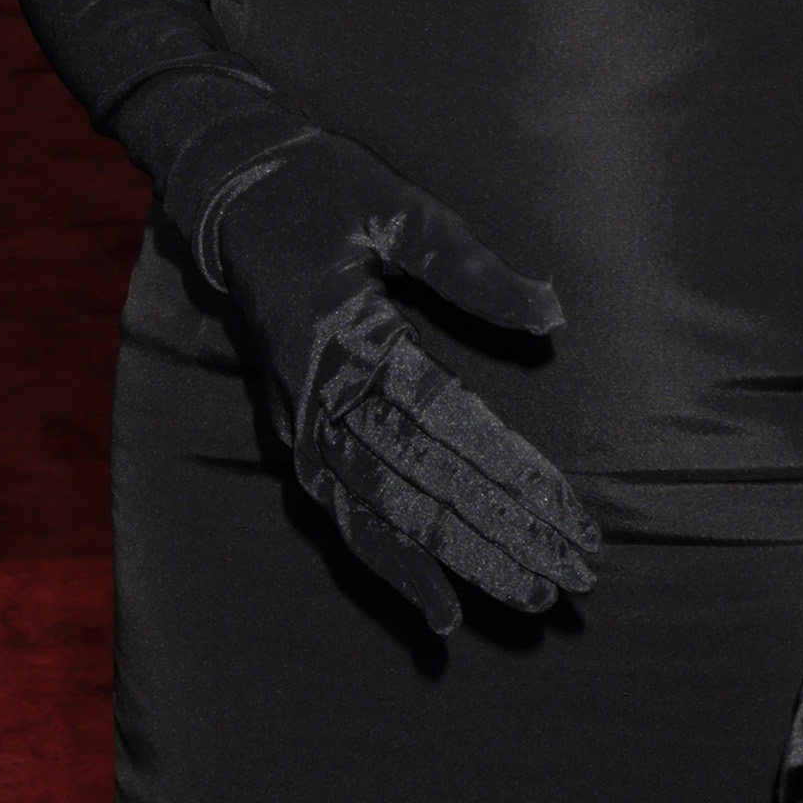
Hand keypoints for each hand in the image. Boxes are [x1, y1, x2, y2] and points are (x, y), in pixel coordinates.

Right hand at [196, 131, 601, 636]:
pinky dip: (388, 566)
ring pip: (380, 512)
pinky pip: (341, 516)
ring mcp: (300, 423)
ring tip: (525, 599)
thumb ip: (471, 268)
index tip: (569, 515)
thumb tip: (551, 310)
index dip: (509, 474)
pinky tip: (440, 610)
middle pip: (416, 482)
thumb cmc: (324, 192)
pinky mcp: (295, 438)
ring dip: (454, 561)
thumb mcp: (400, 209)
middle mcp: (315, 394)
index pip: (443, 421)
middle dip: (497, 535)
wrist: (232, 194)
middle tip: (571, 579)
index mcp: (344, 334)